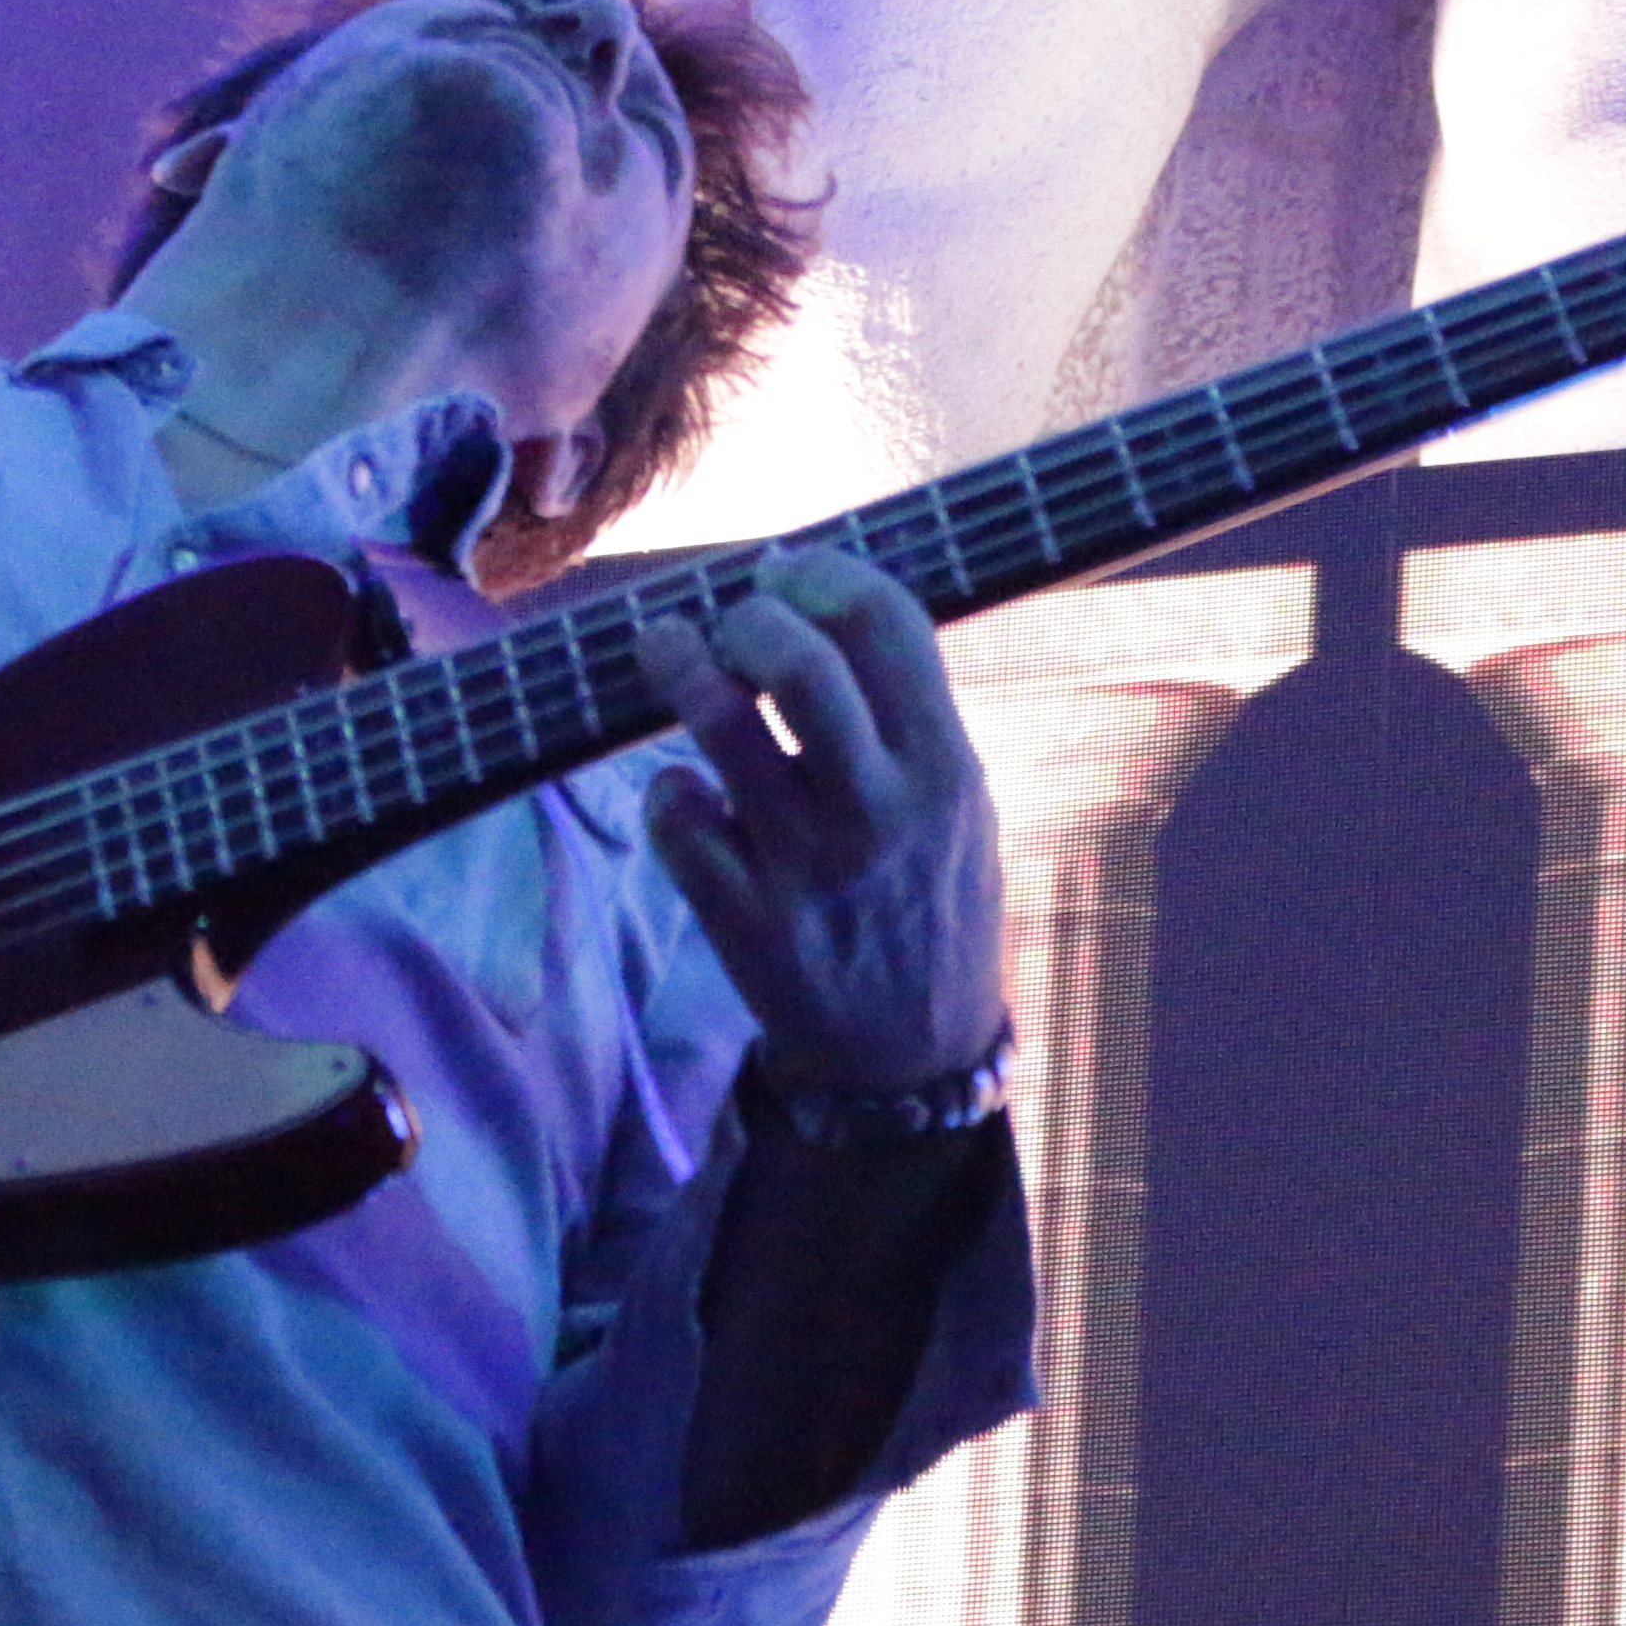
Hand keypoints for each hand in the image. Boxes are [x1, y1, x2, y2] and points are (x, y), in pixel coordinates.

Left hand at [633, 549, 1008, 1094]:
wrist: (910, 1054)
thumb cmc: (929, 902)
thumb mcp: (959, 804)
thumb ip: (907, 719)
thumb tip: (821, 607)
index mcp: (944, 765)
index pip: (887, 622)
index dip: (823, 572)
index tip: (786, 571)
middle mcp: (878, 805)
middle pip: (800, 659)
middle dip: (748, 617)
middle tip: (728, 625)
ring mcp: (806, 861)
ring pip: (719, 724)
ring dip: (679, 666)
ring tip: (665, 648)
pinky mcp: (744, 914)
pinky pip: (675, 817)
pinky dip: (665, 791)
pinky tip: (683, 794)